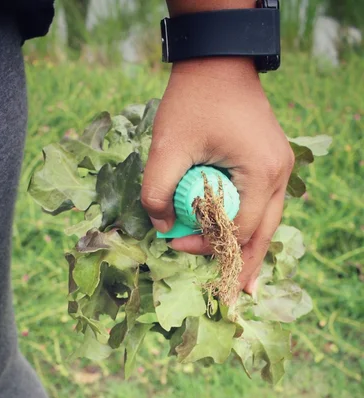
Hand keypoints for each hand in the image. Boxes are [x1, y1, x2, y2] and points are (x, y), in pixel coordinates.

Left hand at [141, 58, 294, 293]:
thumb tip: (162, 227)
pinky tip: (243, 245)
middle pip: (262, 235)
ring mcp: (278, 169)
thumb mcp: (168, 144)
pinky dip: (250, 229)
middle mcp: (278, 176)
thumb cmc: (194, 99)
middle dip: (242, 266)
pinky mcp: (268, 164)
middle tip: (231, 298)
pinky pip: (262, 207)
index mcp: (260, 174)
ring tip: (241, 284)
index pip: (236, 228)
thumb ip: (158, 190)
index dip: (206, 245)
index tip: (174, 244)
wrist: (217, 61)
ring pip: (267, 224)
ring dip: (249, 252)